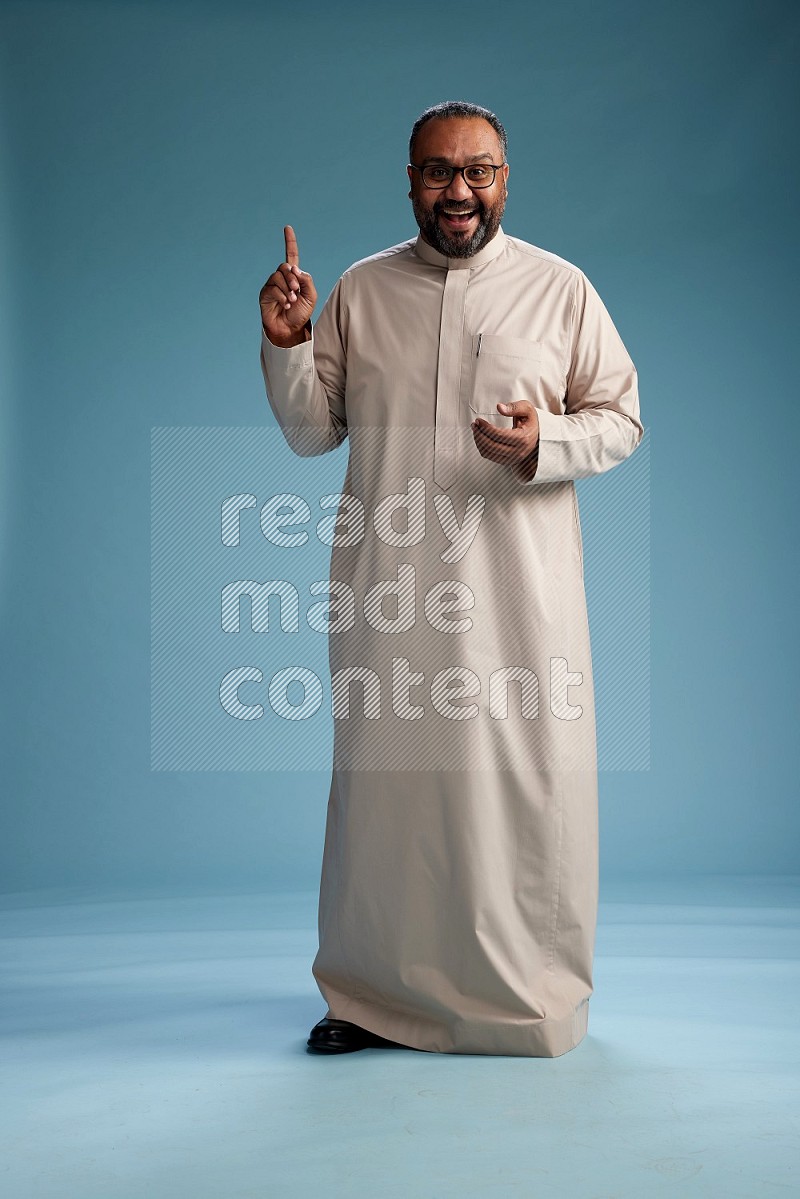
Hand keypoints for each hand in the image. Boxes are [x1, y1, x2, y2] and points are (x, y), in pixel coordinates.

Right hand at [259, 225, 317, 347]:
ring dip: (287, 289)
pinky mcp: (265, 294)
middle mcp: (281, 278)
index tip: (287, 228)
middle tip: (297, 291)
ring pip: (277, 277)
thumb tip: (294, 269)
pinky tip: (286, 304)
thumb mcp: (311, 296)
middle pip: (284, 266)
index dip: (289, 242)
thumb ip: (307, 280)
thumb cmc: (301, 313)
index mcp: (294, 276)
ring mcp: (271, 285)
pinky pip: (272, 288)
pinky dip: (282, 296)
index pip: (291, 255)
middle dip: (292, 277)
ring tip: (292, 301)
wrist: (290, 329)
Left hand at [471, 400, 539, 481]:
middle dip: (479, 434)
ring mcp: (512, 458)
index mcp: (523, 438)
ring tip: (476, 430)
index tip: (479, 420)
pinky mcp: (507, 461)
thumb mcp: (527, 409)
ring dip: (478, 441)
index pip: (499, 435)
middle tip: (475, 424)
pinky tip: (480, 437)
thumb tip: (500, 407)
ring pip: (488, 453)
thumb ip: (514, 407)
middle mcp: (518, 451)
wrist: (537, 435)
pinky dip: (482, 447)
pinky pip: (489, 457)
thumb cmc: (530, 421)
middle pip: (491, 446)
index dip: (485, 427)